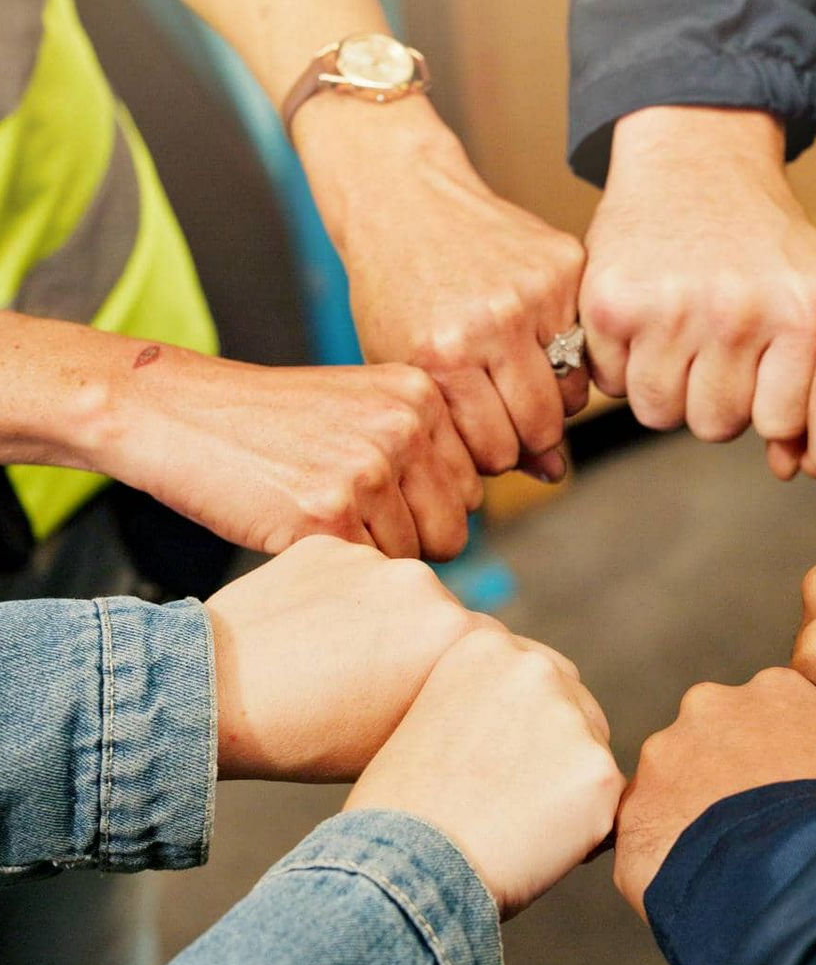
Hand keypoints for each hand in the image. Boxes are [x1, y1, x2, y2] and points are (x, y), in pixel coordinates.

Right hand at [101, 349, 480, 559]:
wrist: (179, 413)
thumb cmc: (273, 421)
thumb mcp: (365, 404)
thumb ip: (426, 441)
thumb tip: (487, 501)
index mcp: (422, 395)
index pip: (472, 488)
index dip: (427, 506)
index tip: (379, 494)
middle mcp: (405, 426)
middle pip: (454, 528)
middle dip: (409, 538)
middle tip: (350, 517)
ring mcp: (368, 469)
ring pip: (413, 557)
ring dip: (370, 554)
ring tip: (319, 517)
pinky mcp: (328, 513)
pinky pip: (368, 570)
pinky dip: (337, 565)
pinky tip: (298, 530)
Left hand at [206, 535, 488, 780]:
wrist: (208, 699)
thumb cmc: (305, 739)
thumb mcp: (399, 738)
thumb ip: (446, 699)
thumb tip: (463, 684)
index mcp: (455, 635)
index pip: (480, 653)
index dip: (450, 679)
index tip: (419, 698)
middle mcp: (424, 583)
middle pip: (440, 615)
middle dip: (417, 643)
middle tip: (370, 680)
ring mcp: (371, 558)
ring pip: (393, 590)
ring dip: (379, 615)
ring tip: (330, 657)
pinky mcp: (324, 545)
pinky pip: (346, 571)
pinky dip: (333, 596)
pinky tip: (303, 632)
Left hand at [298, 100, 585, 479]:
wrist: (406, 200)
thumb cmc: (398, 290)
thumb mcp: (410, 368)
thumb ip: (470, 431)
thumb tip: (554, 472)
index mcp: (443, 355)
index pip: (498, 449)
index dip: (494, 456)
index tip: (484, 440)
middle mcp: (492, 322)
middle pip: (543, 425)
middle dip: (528, 434)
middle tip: (508, 416)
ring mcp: (535, 291)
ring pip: (576, 389)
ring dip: (555, 397)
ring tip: (522, 380)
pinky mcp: (566, 265)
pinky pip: (589, 342)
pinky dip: (570, 352)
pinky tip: (536, 339)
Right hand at [346, 628, 622, 917]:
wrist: (401, 866)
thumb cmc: (400, 808)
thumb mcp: (429, 719)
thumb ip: (485, 704)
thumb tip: (524, 726)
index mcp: (487, 646)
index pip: (543, 680)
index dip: (528, 728)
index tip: (501, 762)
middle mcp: (536, 669)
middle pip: (578, 712)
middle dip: (559, 753)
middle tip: (510, 802)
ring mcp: (571, 719)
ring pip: (591, 761)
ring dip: (569, 793)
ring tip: (510, 829)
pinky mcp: (599, 772)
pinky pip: (606, 808)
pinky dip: (583, 833)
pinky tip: (533, 848)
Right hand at [580, 107, 815, 442]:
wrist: (697, 164)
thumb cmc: (765, 245)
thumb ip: (814, 384)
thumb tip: (790, 469)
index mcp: (803, 313)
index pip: (776, 422)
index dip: (764, 404)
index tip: (760, 368)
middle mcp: (738, 311)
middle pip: (713, 424)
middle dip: (713, 398)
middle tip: (715, 347)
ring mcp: (671, 306)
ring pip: (658, 412)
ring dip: (665, 386)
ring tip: (680, 337)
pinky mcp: (611, 301)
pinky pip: (612, 382)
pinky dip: (622, 362)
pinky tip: (644, 320)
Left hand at [614, 668, 815, 918]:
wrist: (803, 869)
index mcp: (774, 689)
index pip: (761, 715)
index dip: (770, 759)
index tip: (780, 794)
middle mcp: (710, 705)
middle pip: (707, 739)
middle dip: (717, 777)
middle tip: (746, 828)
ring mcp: (664, 753)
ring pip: (669, 786)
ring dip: (686, 818)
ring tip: (723, 865)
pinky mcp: (634, 808)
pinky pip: (646, 834)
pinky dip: (664, 858)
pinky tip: (698, 885)